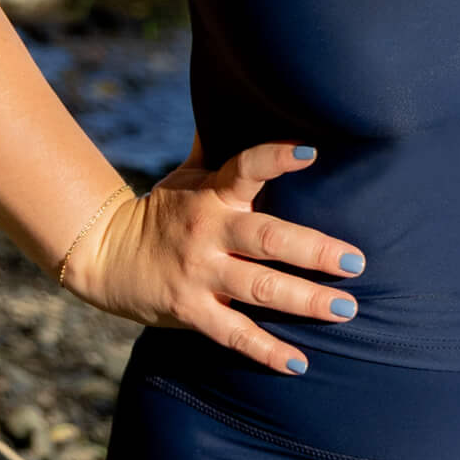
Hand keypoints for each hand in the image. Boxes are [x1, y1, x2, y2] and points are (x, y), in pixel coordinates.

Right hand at [64, 139, 364, 374]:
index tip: (312, 152)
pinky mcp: (190, 311)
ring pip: (260, 289)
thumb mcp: (184, 175)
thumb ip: (218, 148)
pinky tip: (299, 363)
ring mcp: (199, 274)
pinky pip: (234, 334)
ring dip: (305, 300)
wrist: (104, 254)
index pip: (246, 166)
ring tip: (345, 308)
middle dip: (314, 251)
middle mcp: (209, 232)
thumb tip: (238, 96)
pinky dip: (266, 351)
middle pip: (267, 239)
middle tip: (356, 263)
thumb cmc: (159, 211)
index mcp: (211, 193)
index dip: (277, 157)